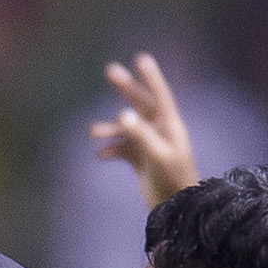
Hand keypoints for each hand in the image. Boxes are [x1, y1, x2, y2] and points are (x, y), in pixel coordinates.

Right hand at [87, 53, 201, 206]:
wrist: (176, 209)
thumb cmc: (173, 180)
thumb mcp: (158, 155)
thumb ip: (141, 134)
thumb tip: (122, 115)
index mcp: (170, 125)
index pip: (160, 94)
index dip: (150, 76)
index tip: (140, 58)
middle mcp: (160, 130)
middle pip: (140, 103)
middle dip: (125, 88)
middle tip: (110, 70)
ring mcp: (150, 144)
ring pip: (126, 128)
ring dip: (109, 129)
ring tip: (91, 133)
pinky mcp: (141, 160)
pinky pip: (122, 149)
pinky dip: (111, 150)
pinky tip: (101, 156)